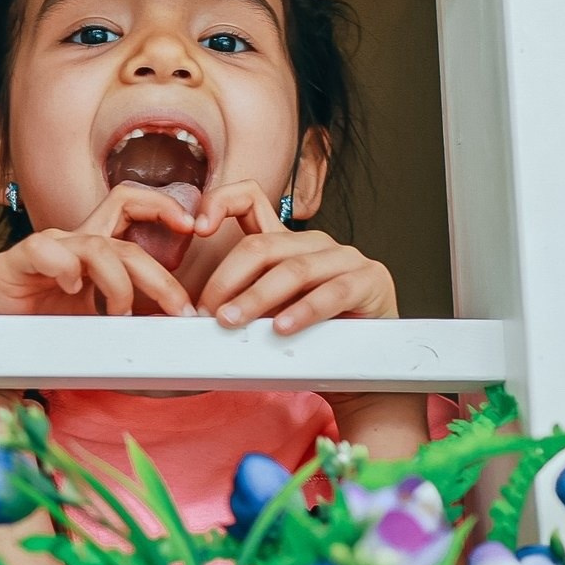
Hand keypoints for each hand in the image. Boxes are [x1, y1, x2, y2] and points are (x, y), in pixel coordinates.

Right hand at [0, 184, 195, 316]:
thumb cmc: (46, 336)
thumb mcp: (101, 326)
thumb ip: (133, 318)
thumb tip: (175, 321)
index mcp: (93, 252)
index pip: (130, 210)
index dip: (161, 207)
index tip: (192, 228)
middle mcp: (71, 245)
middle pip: (123, 238)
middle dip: (158, 274)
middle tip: (178, 307)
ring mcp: (44, 252)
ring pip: (95, 246)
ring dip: (117, 284)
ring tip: (117, 315)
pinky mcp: (15, 263)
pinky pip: (45, 249)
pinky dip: (65, 268)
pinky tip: (71, 289)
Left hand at [191, 182, 399, 333]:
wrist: (365, 365)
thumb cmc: (312, 339)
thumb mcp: (267, 314)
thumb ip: (239, 301)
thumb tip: (194, 312)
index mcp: (286, 244)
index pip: (251, 200)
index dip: (222, 203)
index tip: (197, 228)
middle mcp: (315, 243)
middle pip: (263, 246)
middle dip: (227, 280)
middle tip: (207, 312)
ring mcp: (345, 258)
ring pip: (294, 269)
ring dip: (257, 298)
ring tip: (232, 322)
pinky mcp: (370, 281)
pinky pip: (333, 292)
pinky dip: (304, 310)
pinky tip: (284, 328)